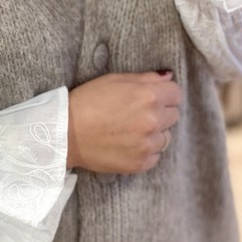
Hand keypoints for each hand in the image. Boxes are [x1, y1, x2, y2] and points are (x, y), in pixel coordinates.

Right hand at [67, 71, 183, 174]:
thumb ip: (146, 78)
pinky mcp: (140, 163)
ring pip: (165, 137)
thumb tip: (168, 78)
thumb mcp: (114, 79)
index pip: (176, 94)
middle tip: (137, 113)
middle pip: (173, 115)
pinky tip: (127, 144)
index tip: (152, 97)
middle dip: (160, 112)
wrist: (65, 133)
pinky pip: (155, 156)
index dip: (164, 94)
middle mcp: (153, 120)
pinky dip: (145, 151)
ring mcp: (147, 144)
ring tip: (130, 131)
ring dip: (154, 133)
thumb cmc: (87, 101)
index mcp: (149, 96)